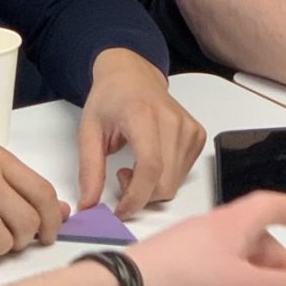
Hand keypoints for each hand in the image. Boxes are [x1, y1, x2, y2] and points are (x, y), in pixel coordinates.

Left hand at [76, 48, 205, 216]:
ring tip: (135, 164)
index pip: (150, 166)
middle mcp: (172, 120)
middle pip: (164, 182)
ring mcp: (189, 128)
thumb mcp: (89, 132)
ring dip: (151, 187)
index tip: (120, 210)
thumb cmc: (111, 98)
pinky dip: (164, 177)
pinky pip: (182, 174)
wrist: (132, 76)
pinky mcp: (197, 135)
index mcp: (143, 115)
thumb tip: (88, 203)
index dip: (136, 196)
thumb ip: (89, 170)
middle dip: (140, 194)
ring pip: (174, 183)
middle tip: (122, 176)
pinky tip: (151, 159)